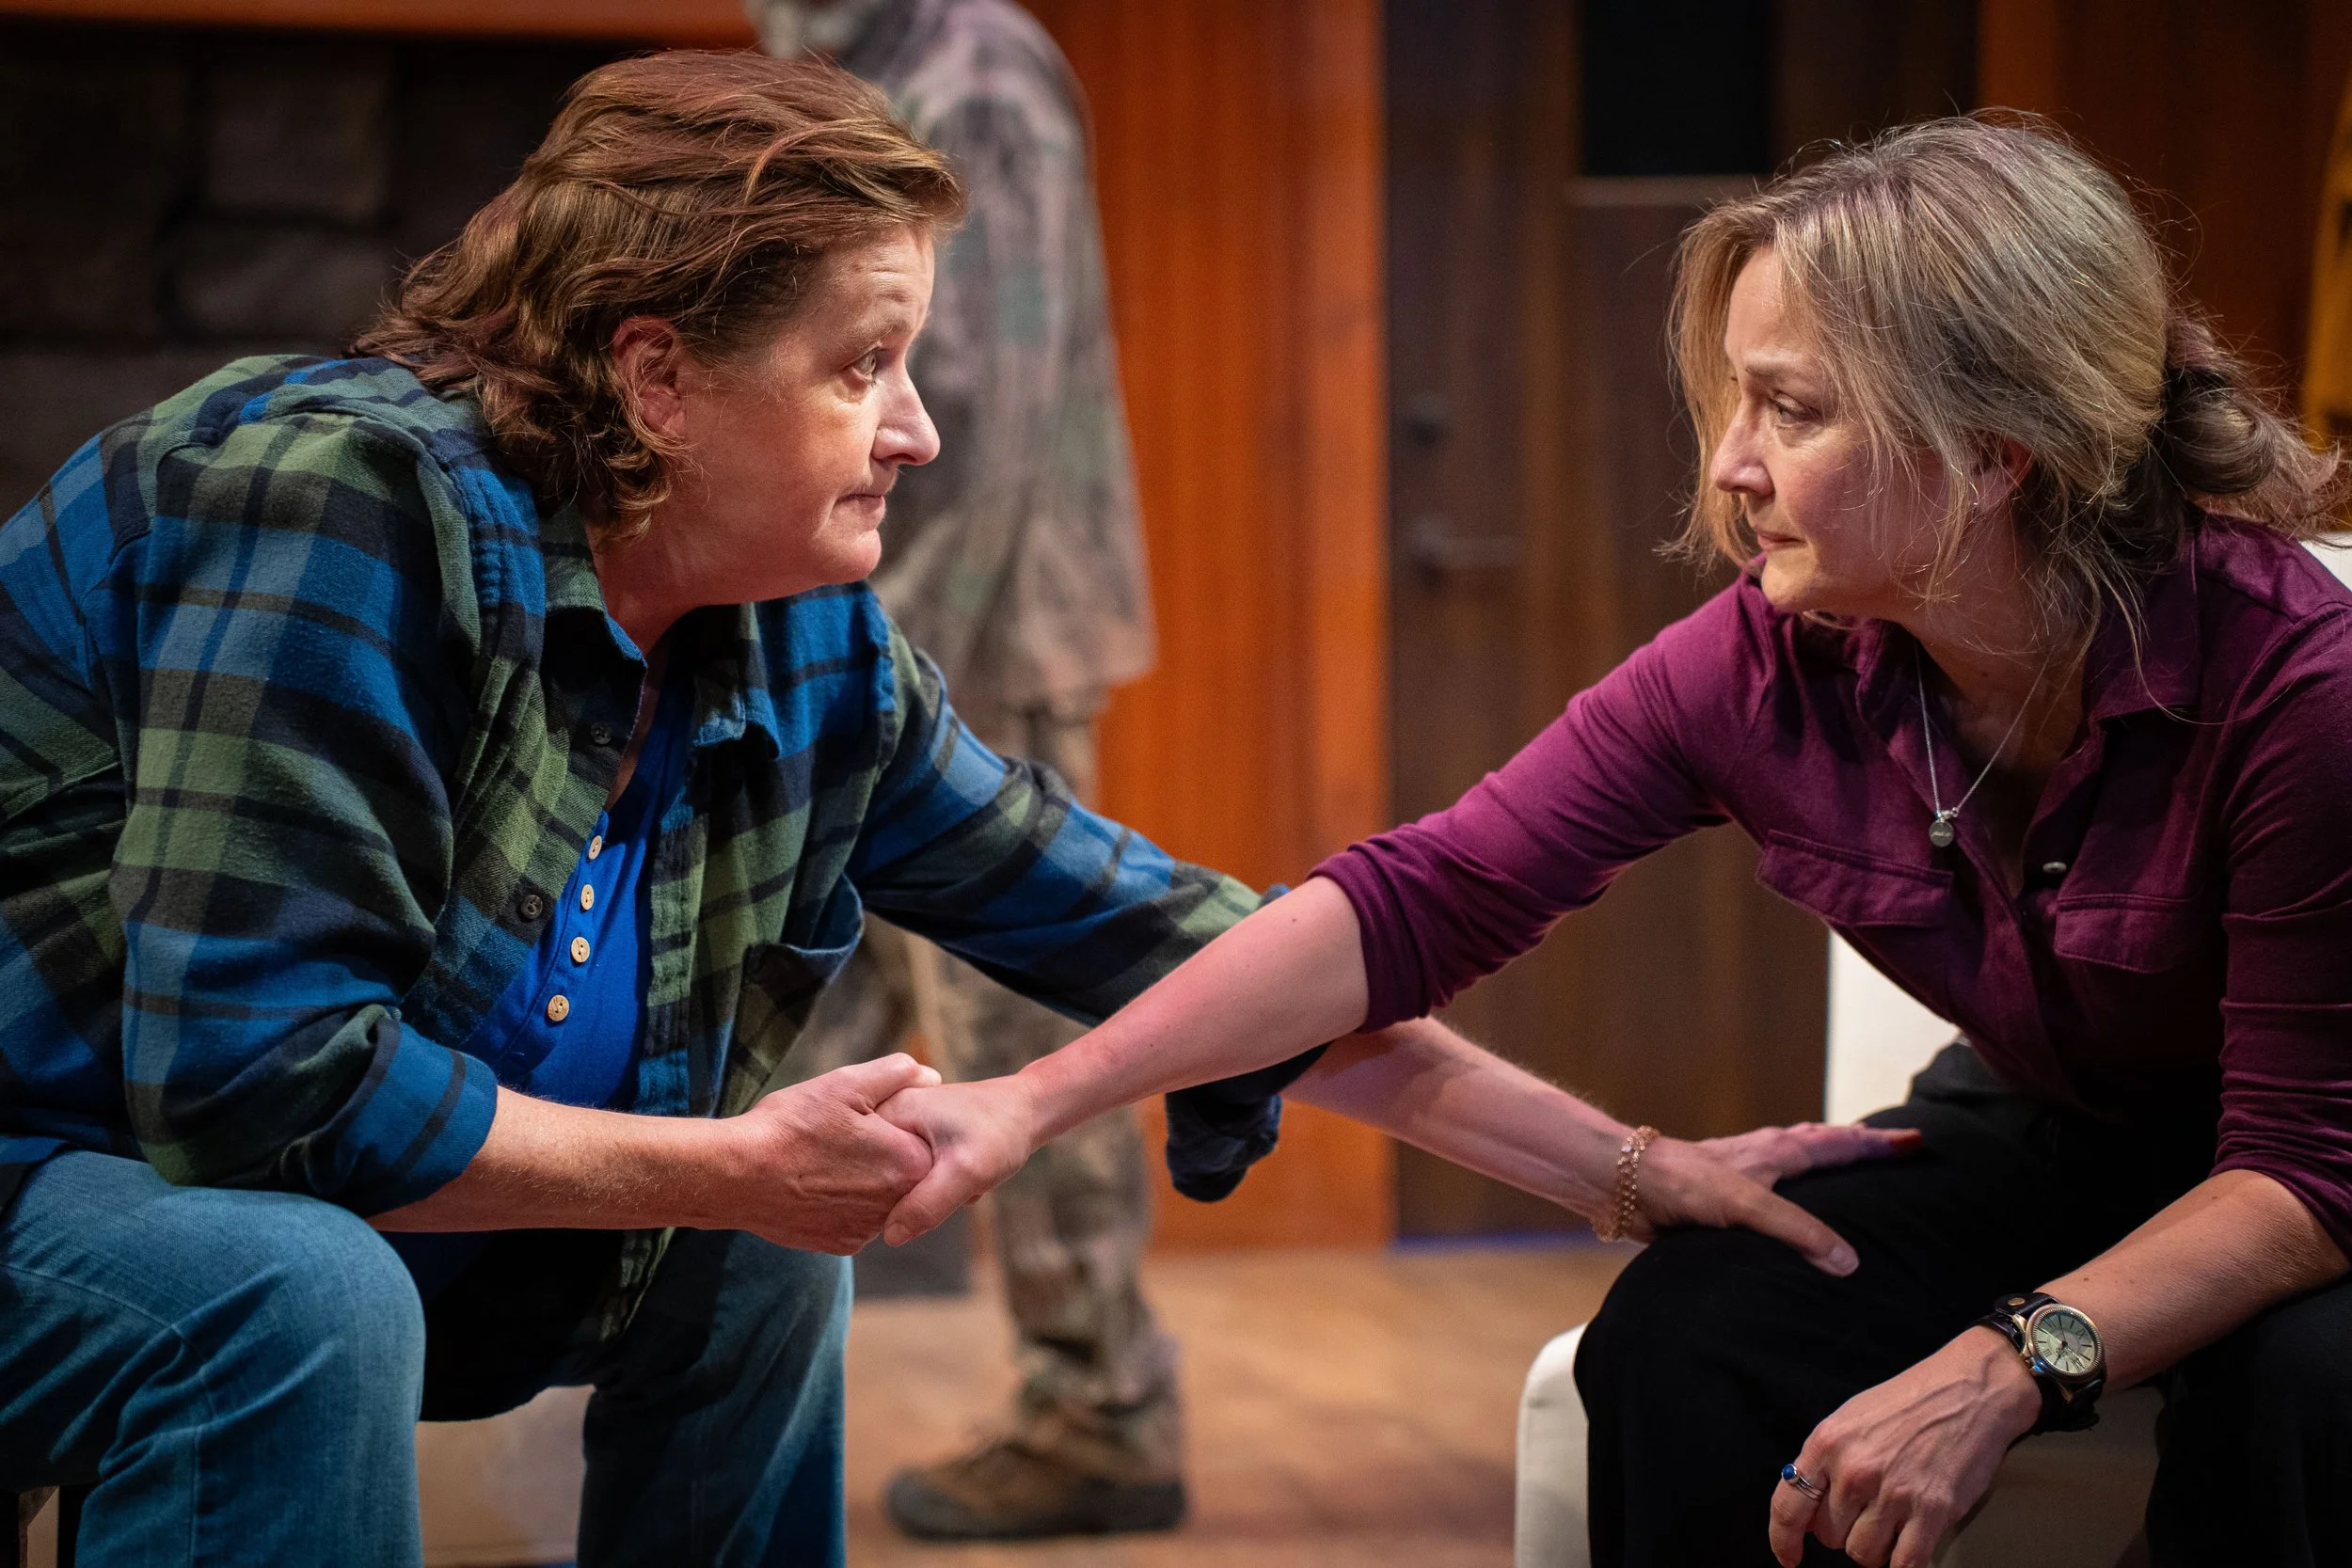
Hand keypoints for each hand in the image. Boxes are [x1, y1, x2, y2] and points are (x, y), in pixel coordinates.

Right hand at [726, 1053, 940, 1253]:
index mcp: (907, 1163)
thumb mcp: (845, 1084)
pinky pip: (856, 1220)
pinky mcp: (840, 1244)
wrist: (736, 1175)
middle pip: (908, 1176)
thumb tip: (931, 1075)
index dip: (906, 1127)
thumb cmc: (790, 1126)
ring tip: (832, 1159)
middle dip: (888, 1155)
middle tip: (850, 1137)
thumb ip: (897, 1074)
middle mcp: (895, 1205)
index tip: (879, 1119)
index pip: (931, 1145)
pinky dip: (844, 1203)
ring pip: (882, 1200)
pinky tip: (818, 1183)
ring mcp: (867, 1229)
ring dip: (867, 1182)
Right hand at [871, 1075, 1045, 1243]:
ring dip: (929, 1189)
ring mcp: (902, 1124)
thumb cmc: (1001, 1132)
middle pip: (878, 1175)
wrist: (1029, 1111)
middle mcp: (889, 1113)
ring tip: (961, 1173)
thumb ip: (927, 1205)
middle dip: (914, 1190)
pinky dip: (936, 1182)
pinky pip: (911, 1174)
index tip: (928, 1189)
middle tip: (952, 1177)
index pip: (859, 1163)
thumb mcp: (966, 1172)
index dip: (884, 1190)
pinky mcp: (916, 1136)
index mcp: (890, 1111)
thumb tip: (890, 1237)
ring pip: (898, 1179)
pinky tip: (960, 1174)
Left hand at [1633, 1122, 1920, 1274]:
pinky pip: (1774, 1191)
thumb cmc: (1682, 1184)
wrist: (1624, 1184)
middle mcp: (1765, 1157)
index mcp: (1778, 1152)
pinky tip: (1792, 1213)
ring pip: (1798, 1161)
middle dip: (1861, 1145)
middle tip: (1897, 1147)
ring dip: (1828, 1160)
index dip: (1878, 1144)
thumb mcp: (1746, 1206)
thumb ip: (1796, 1231)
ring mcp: (1745, 1175)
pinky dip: (1796, 1192)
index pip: (1841, 1144)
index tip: (1918, 1140)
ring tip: (1854, 1171)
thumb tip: (1849, 1261)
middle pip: (1824, 1144)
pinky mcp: (1724, 1199)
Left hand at [1768, 1328, 2039, 1567]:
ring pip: (1863, 1554)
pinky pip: (1905, 1564)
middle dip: (1843, 1531)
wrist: (1969, 1389)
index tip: (1789, 1557)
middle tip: (1866, 1513)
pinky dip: (1904, 1564)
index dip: (1784, 1539)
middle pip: (1829, 1535)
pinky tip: (1910, 1547)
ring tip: (1891, 1524)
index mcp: (1827, 1443)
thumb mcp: (1850, 1419)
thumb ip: (1825, 1462)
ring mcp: (1893, 1493)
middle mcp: (1855, 1470)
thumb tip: (1809, 1512)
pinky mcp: (1933, 1511)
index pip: (1788, 1506)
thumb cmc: (1908, 1402)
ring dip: (1875, 1548)